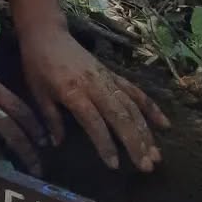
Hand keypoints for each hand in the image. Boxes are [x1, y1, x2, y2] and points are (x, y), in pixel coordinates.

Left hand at [20, 25, 169, 171]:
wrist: (46, 34)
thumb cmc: (38, 64)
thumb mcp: (37, 92)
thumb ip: (51, 118)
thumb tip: (57, 144)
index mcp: (73, 91)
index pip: (93, 121)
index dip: (105, 143)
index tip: (114, 165)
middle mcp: (95, 86)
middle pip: (120, 116)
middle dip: (135, 143)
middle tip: (146, 166)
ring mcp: (107, 79)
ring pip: (132, 107)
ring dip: (146, 131)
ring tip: (156, 155)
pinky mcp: (113, 74)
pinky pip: (135, 91)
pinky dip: (151, 107)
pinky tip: (164, 124)